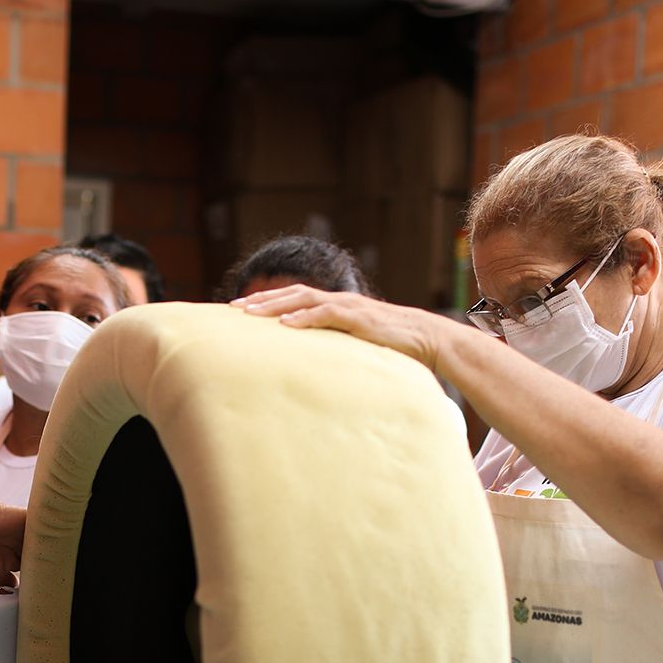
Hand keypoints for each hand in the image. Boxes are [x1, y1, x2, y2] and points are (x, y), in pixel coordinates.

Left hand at [232, 285, 458, 373]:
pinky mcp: (360, 318)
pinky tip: (285, 325)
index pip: (296, 299)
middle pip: (293, 294)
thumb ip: (337, 349)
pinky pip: (327, 314)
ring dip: (275, 306)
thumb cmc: (394, 348)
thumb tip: (316, 368)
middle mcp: (339, 301)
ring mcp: (349, 307)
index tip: (243, 311)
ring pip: (304, 299)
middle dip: (262, 301)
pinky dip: (304, 318)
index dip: (269, 302)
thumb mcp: (358, 347)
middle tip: (234, 309)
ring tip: (250, 314)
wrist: (428, 340)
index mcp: (337, 307)